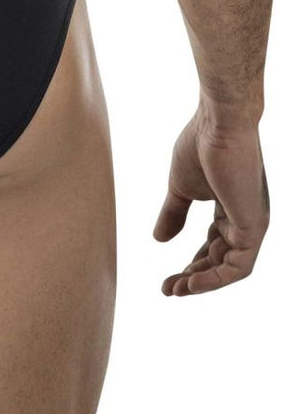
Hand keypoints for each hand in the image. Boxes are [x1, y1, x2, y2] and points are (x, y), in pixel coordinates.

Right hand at [153, 107, 269, 294]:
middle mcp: (245, 218)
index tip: (167, 277)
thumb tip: (158, 240)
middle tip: (168, 289)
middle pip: (221, 259)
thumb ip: (173, 214)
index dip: (193, 263)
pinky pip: (239, 267)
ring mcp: (252, 223)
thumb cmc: (200, 144)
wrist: (218, 123)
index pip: (215, 244)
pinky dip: (215, 279)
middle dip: (194, 277)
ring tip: (176, 289)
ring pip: (230, 268)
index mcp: (230, 207)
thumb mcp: (180, 187)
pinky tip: (192, 282)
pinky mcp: (254, 226)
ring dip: (203, 283)